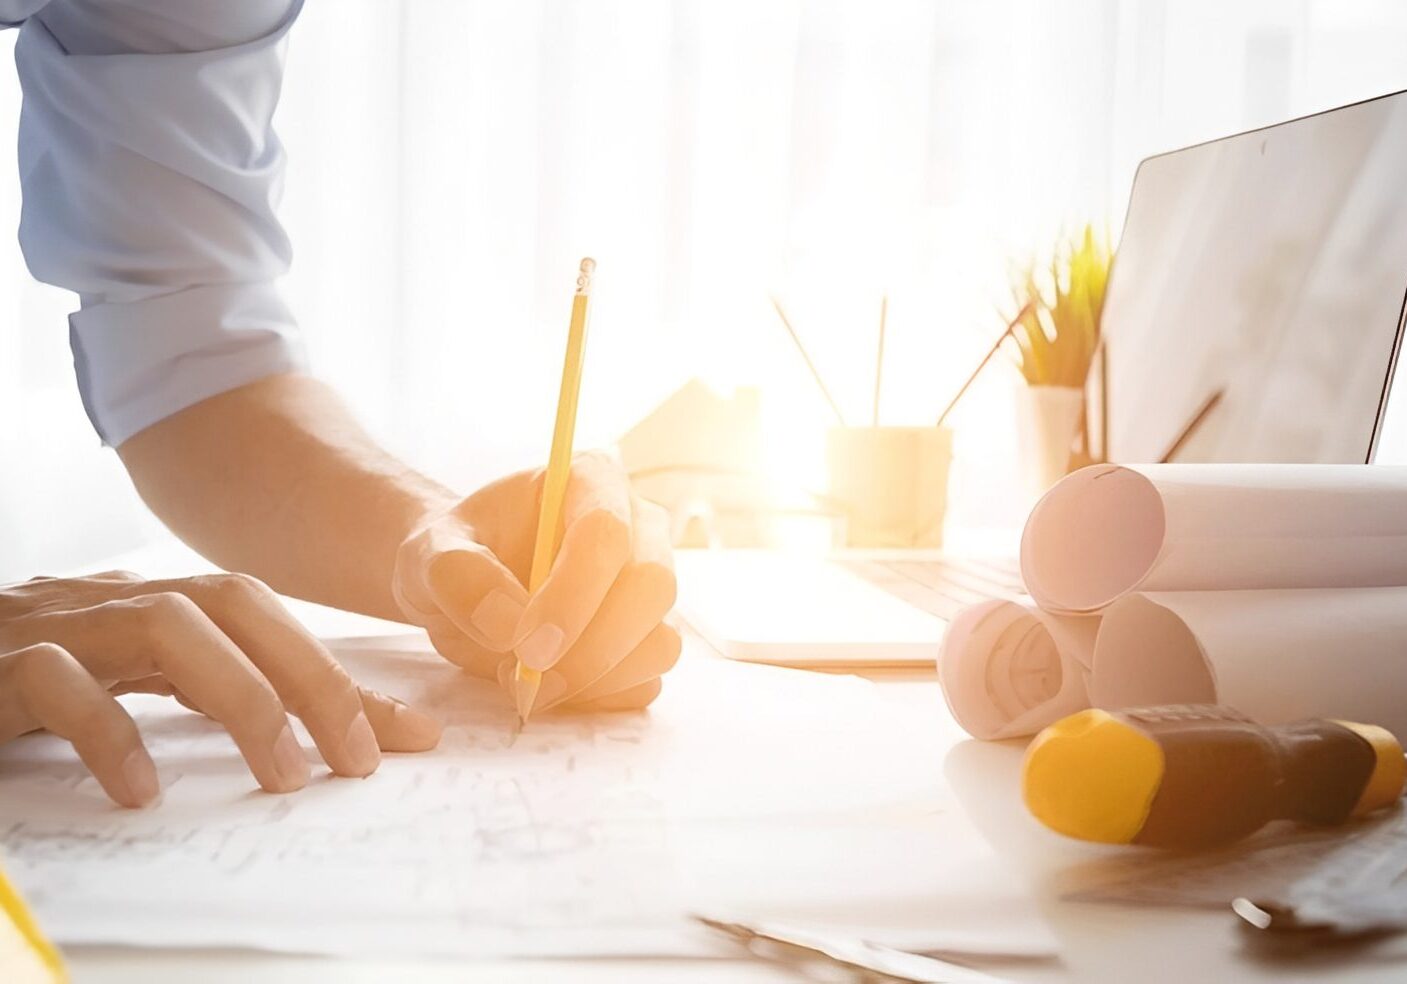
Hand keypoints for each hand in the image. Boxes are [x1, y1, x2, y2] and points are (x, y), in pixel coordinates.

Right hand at [0, 571, 441, 807]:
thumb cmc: (24, 689)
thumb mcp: (131, 690)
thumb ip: (216, 698)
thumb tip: (325, 738)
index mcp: (155, 607)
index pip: (268, 620)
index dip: (342, 672)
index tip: (408, 739)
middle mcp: (112, 603)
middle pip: (235, 604)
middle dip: (312, 677)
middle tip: (360, 760)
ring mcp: (51, 626)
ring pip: (166, 627)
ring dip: (243, 700)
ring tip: (284, 777)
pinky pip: (57, 683)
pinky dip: (110, 733)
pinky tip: (143, 792)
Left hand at [392, 451, 679, 714]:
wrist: (463, 585)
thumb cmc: (455, 553)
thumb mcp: (430, 552)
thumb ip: (459, 575)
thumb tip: (509, 625)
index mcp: (591, 480)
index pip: (607, 531)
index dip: (574, 593)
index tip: (527, 646)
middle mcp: (638, 526)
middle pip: (652, 586)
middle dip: (592, 647)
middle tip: (529, 679)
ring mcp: (650, 585)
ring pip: (659, 640)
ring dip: (595, 679)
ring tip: (528, 682)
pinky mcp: (647, 637)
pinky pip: (647, 679)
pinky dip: (600, 697)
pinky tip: (553, 687)